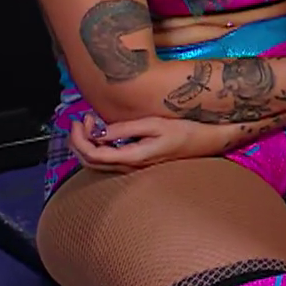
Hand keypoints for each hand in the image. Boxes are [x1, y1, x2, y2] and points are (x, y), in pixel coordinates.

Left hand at [66, 114, 220, 171]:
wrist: (205, 142)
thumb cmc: (184, 130)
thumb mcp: (155, 124)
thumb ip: (125, 129)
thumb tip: (99, 132)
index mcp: (133, 157)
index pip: (94, 155)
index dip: (80, 139)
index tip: (81, 119)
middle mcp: (129, 166)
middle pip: (90, 162)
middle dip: (79, 141)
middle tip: (82, 119)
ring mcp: (132, 167)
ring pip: (97, 163)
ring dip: (87, 143)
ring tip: (90, 122)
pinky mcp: (135, 162)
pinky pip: (107, 159)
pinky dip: (98, 145)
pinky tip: (103, 131)